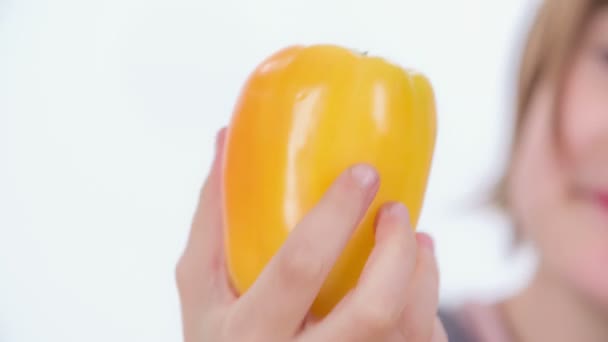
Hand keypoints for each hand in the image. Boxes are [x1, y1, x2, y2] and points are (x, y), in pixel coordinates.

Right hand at [176, 128, 446, 341]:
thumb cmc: (221, 337)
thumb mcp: (202, 288)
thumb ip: (212, 219)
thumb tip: (225, 138)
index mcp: (251, 332)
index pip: (299, 267)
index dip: (335, 214)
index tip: (364, 173)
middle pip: (374, 309)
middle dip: (398, 249)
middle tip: (398, 210)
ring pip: (408, 331)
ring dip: (424, 275)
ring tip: (419, 241)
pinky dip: (427, 314)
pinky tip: (413, 289)